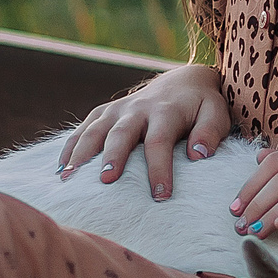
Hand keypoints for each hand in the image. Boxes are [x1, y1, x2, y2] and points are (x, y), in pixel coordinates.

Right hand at [56, 65, 231, 199]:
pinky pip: (84, 127)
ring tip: (68, 177)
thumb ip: (211, 131)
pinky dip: (71, 146)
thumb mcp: (216, 113)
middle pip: (121, 133)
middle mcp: (138, 108)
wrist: (183, 81)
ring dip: (81, 152)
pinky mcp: (105, 112)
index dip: (159, 169)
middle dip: (113, 156)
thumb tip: (198, 155)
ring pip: (96, 129)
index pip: (159, 141)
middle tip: (105, 180)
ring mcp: (118, 109)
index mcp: (166, 111)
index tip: (160, 196)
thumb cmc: (202, 106)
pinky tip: (61, 168)